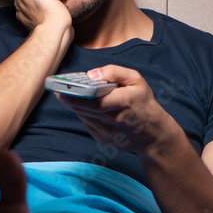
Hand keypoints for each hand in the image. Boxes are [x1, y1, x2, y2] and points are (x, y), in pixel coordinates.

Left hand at [55, 65, 180, 156]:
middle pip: (84, 110)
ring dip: (76, 107)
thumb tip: (91, 74)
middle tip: (58, 91)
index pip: (94, 102)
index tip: (61, 91)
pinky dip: (84, 115)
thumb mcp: (136, 80)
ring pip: (84, 117)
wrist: (154, 134)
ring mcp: (109, 133)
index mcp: (124, 103)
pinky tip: (84, 108)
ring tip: (68, 96)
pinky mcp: (104, 140)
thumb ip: (114, 72)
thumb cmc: (144, 103)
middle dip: (69, 100)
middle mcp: (115, 120)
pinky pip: (88, 124)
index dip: (75, 97)